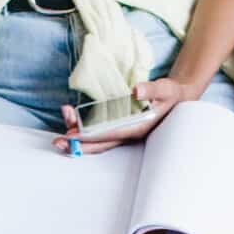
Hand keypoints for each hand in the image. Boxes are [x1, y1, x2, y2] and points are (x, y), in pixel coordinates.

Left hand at [52, 76, 198, 154]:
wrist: (175, 98)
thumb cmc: (170, 94)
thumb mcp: (165, 89)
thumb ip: (152, 89)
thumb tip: (136, 90)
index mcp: (138, 129)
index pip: (110, 135)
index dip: (91, 136)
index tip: (74, 136)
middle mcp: (127, 134)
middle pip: (99, 143)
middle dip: (78, 144)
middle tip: (57, 141)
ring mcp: (122, 131)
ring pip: (96, 137)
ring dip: (78, 130)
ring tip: (65, 114)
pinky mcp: (117, 126)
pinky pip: (97, 129)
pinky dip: (83, 123)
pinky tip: (72, 114)